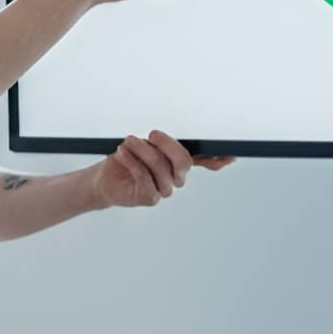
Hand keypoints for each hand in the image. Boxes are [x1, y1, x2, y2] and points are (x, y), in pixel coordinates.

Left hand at [93, 130, 235, 208]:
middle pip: (183, 161)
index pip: (205, 161)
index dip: (217, 159)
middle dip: (166, 144)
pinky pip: (144, 178)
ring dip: (141, 150)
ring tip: (127, 142)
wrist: (103, 179)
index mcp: (179, 164)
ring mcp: (164, 190)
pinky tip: (122, 154)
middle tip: (151, 135)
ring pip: (160, 167)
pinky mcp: (149, 198)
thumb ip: (166, 142)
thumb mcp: (146, 145)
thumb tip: (185, 134)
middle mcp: (176, 178)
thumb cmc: (126, 160)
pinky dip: (132, 162)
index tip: (229, 155)